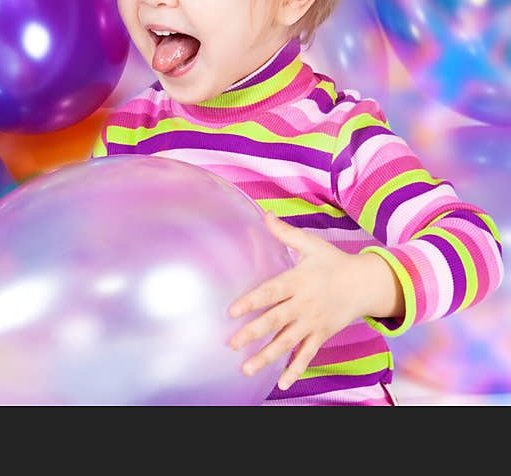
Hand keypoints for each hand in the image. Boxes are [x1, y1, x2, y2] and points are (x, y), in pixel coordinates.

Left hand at [227, 212, 394, 390]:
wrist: (366, 283)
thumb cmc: (333, 262)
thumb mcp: (311, 245)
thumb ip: (285, 233)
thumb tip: (265, 214)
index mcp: (297, 280)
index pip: (270, 292)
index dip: (251, 301)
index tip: (231, 311)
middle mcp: (303, 304)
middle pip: (275, 320)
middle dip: (252, 333)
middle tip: (231, 344)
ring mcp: (313, 322)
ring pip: (287, 342)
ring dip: (266, 357)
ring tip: (246, 369)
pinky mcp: (321, 334)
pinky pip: (307, 354)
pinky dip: (295, 369)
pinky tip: (281, 384)